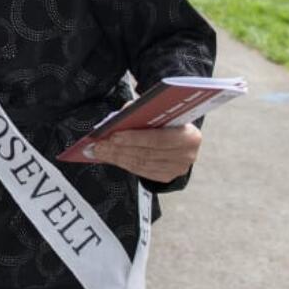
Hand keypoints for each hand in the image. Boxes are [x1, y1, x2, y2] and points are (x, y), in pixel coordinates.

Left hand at [73, 124, 201, 182]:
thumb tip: (118, 119)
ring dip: (117, 157)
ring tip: (99, 151)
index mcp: (189, 135)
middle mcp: (187, 155)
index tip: (113, 135)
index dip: (134, 137)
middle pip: (146, 153)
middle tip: (98, 145)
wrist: (181, 136)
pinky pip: (142, 171)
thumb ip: (141, 112)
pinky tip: (110, 157)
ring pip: (141, 164)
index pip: (158, 138)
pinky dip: (124, 163)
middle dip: (119, 149)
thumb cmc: (167, 120)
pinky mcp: (168, 176)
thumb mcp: (158, 112)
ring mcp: (177, 168)